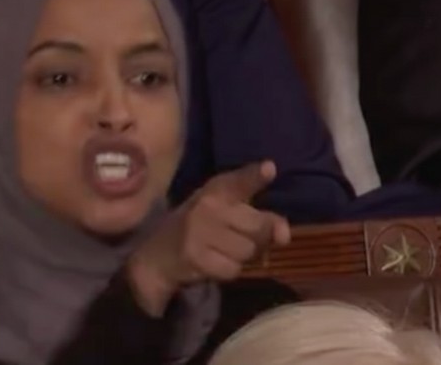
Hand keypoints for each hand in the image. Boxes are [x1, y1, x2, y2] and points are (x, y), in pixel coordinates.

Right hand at [126, 161, 290, 315]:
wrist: (156, 256)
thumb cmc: (197, 229)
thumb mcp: (223, 211)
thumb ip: (259, 218)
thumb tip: (285, 235)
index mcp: (214, 190)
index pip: (237, 182)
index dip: (254, 176)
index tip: (270, 169)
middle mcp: (207, 207)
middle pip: (258, 227)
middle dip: (257, 239)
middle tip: (235, 239)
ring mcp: (200, 232)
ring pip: (248, 251)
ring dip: (241, 257)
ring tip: (221, 251)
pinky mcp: (196, 256)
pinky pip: (233, 270)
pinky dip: (227, 271)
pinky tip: (212, 263)